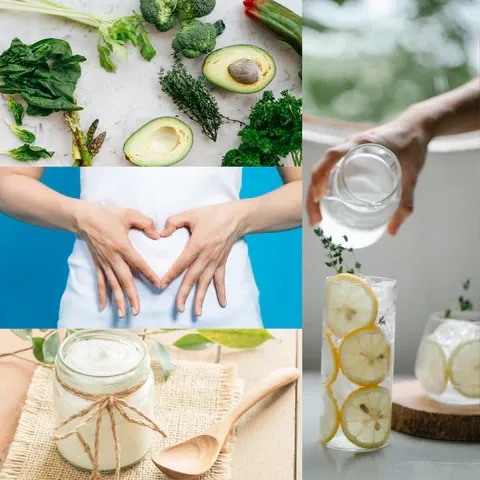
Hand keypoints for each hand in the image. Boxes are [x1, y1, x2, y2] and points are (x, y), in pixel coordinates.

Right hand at [74, 203, 161, 316]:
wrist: (83, 217)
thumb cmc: (107, 215)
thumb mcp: (129, 214)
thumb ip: (146, 223)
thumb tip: (157, 235)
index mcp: (122, 246)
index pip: (138, 264)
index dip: (149, 275)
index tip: (158, 285)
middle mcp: (113, 257)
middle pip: (124, 280)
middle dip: (131, 296)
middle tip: (137, 311)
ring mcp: (104, 262)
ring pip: (112, 284)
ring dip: (118, 300)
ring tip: (123, 314)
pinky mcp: (97, 263)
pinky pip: (100, 281)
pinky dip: (102, 294)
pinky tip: (104, 306)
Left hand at [160, 202, 247, 315]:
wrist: (236, 218)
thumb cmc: (213, 215)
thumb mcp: (191, 214)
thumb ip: (173, 222)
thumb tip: (161, 234)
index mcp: (197, 245)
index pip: (181, 264)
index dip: (170, 275)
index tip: (161, 286)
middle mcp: (206, 257)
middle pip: (193, 278)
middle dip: (185, 294)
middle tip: (178, 308)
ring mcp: (215, 261)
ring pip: (206, 283)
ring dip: (201, 298)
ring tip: (197, 312)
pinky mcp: (222, 262)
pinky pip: (221, 279)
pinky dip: (221, 291)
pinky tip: (222, 303)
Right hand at [306, 110, 430, 234]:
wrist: (416, 126)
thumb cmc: (413, 146)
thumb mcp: (411, 176)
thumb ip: (405, 204)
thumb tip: (392, 233)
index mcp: (360, 144)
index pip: (331, 157)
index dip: (320, 178)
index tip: (318, 199)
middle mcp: (348, 146)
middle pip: (320, 169)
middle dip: (312, 195)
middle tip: (316, 220)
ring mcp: (346, 150)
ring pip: (322, 171)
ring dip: (314, 192)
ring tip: (317, 216)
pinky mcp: (349, 156)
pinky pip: (329, 170)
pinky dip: (322, 186)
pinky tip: (324, 203)